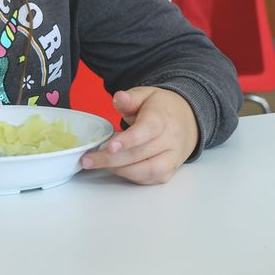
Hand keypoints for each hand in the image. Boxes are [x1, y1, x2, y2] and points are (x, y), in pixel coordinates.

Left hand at [80, 86, 199, 184]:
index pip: (148, 129)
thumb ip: (130, 98)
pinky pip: (150, 179)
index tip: (110, 146)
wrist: (186, 120)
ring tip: (99, 164)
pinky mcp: (169, 170)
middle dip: (111, 159)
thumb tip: (119, 98)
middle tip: (88, 160)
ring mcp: (173, 157)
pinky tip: (116, 169)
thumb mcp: (145, 95)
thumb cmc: (159, 108)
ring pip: (147, 170)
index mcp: (163, 117)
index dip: (129, 140)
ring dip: (120, 170)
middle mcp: (171, 139)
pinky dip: (131, 176)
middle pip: (141, 153)